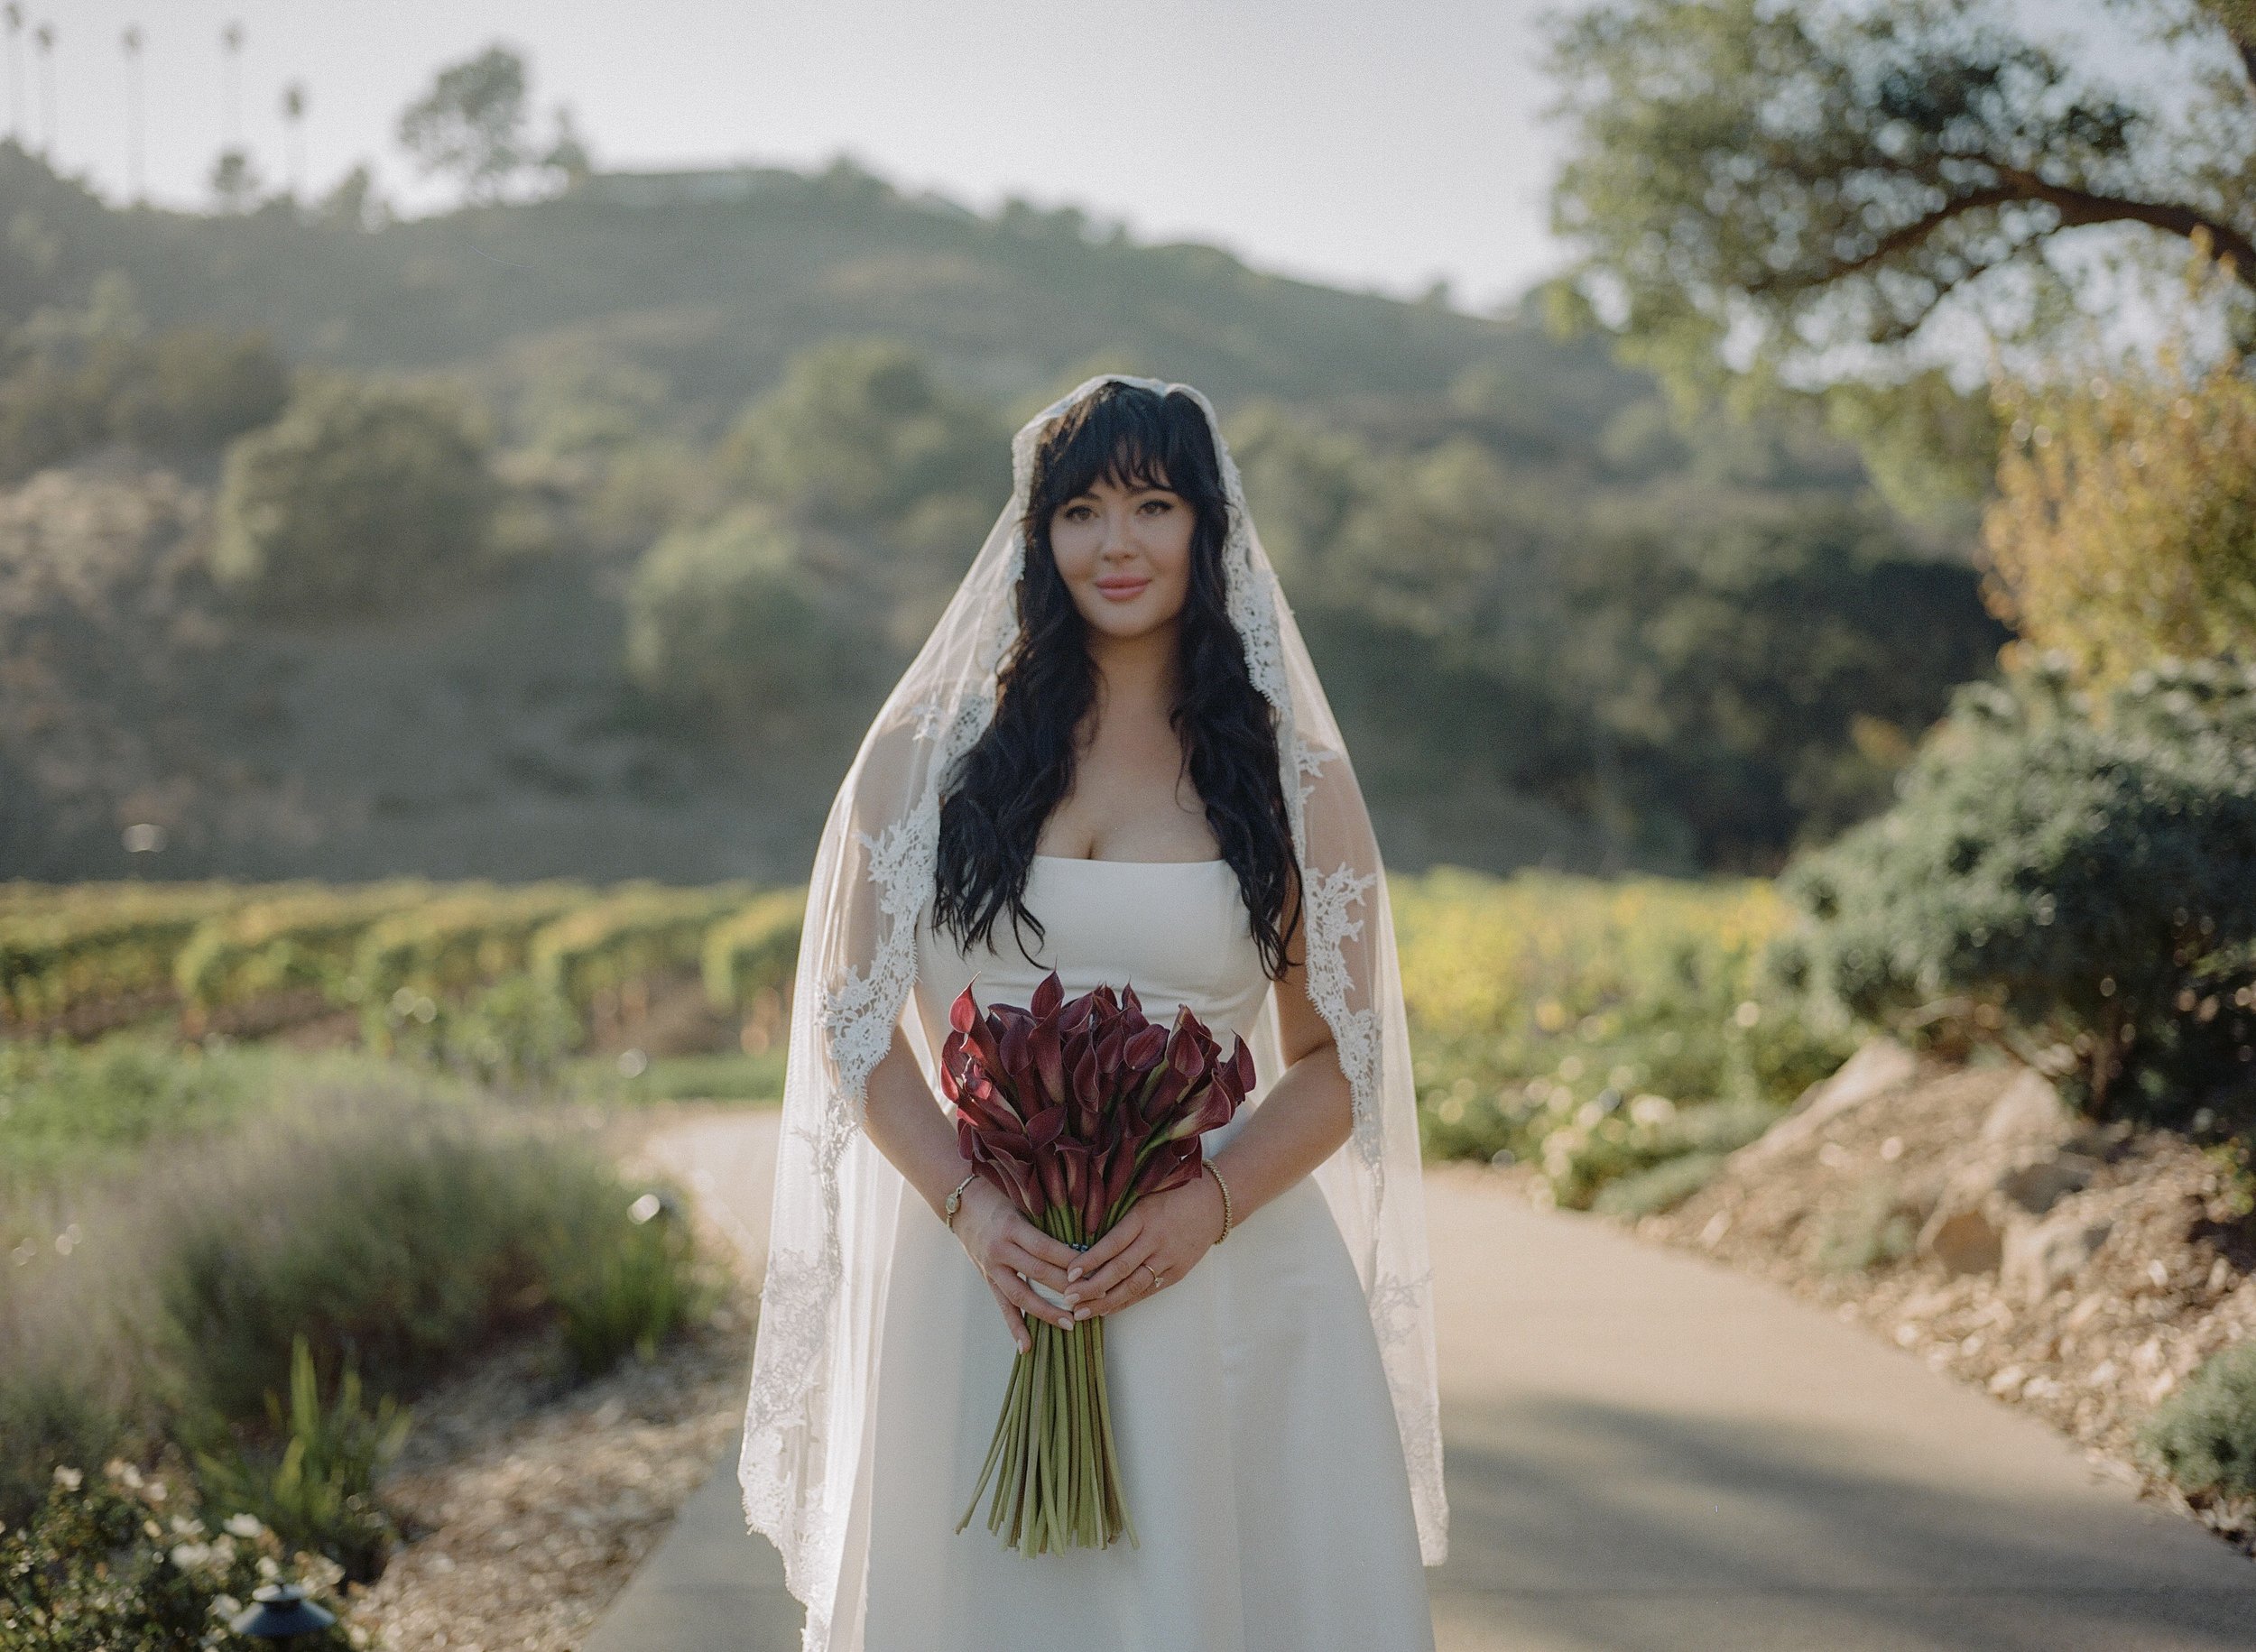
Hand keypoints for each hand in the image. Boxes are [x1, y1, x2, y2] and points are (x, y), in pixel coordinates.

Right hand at [951, 1178, 1080, 1351]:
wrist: (961, 1204)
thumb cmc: (998, 1201)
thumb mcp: (1021, 1206)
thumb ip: (1044, 1226)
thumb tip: (1081, 1242)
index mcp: (1012, 1227)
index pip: (1046, 1247)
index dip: (1070, 1260)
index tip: (1094, 1269)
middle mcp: (1001, 1250)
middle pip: (1038, 1272)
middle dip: (1068, 1287)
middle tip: (1095, 1298)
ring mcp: (992, 1267)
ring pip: (1021, 1295)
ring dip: (1047, 1312)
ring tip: (1070, 1324)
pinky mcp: (988, 1280)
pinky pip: (1003, 1306)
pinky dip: (1015, 1327)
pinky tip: (1027, 1346)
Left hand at [1064, 1168, 1227, 1319]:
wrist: (1215, 1203)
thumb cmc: (1172, 1194)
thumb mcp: (1144, 1196)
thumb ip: (1120, 1215)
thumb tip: (1082, 1234)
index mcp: (1144, 1217)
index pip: (1113, 1243)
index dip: (1090, 1260)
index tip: (1069, 1273)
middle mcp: (1156, 1240)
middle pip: (1120, 1269)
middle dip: (1092, 1287)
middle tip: (1068, 1299)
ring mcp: (1169, 1259)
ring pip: (1133, 1286)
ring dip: (1105, 1302)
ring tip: (1082, 1313)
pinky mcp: (1177, 1272)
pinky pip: (1148, 1291)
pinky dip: (1126, 1302)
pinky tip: (1106, 1309)